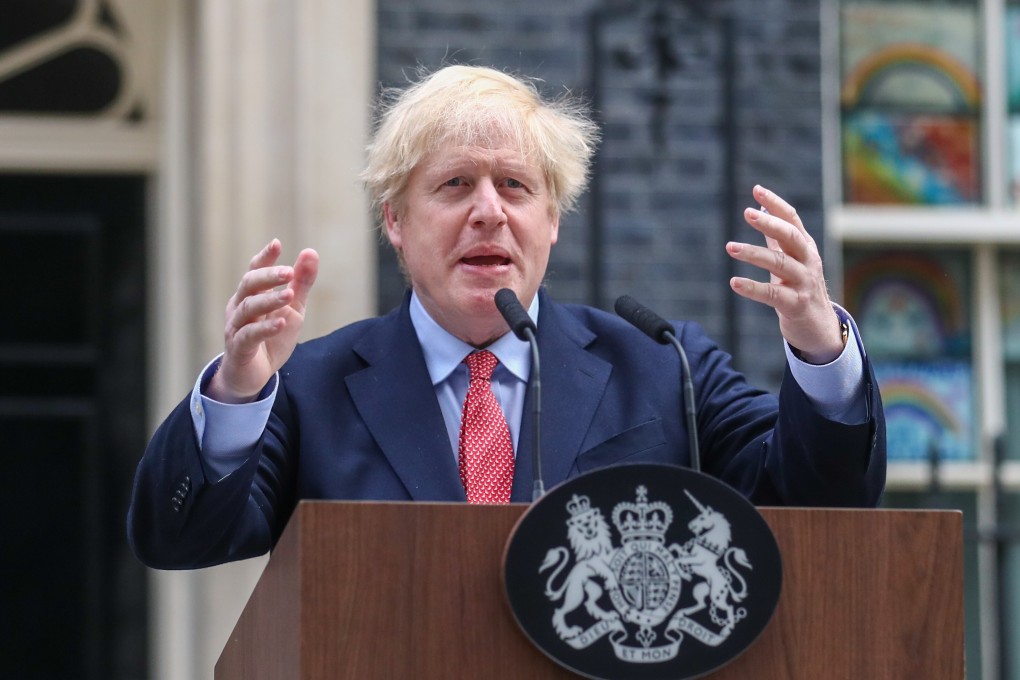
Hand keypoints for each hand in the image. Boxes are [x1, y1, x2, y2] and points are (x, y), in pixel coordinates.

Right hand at [207, 239, 318, 402]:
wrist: (255, 375)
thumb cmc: (272, 338)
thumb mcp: (293, 308)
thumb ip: (301, 283)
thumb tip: (310, 252)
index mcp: (252, 294)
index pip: (255, 271)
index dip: (265, 258)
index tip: (277, 243)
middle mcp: (240, 307)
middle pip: (249, 284)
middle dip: (268, 276)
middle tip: (288, 272)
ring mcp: (236, 327)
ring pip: (248, 308)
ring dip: (269, 300)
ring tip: (289, 294)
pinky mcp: (239, 348)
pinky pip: (249, 335)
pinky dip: (265, 328)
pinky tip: (280, 322)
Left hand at [725, 185, 842, 363]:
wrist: (818, 327)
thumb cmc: (800, 288)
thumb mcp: (791, 260)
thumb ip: (778, 238)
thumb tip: (763, 210)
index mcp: (804, 248)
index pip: (792, 219)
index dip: (775, 204)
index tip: (757, 190)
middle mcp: (808, 261)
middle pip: (790, 237)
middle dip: (769, 224)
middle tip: (747, 212)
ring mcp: (803, 283)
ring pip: (779, 263)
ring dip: (753, 253)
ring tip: (730, 247)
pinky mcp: (795, 304)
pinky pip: (772, 294)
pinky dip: (752, 287)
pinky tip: (734, 282)